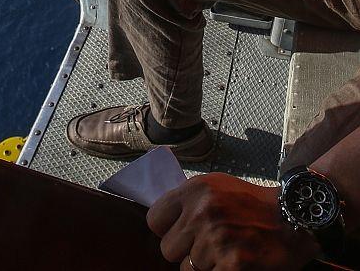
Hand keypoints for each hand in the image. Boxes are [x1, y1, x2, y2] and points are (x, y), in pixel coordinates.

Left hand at [147, 173, 319, 270]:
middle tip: (206, 245)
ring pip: (187, 268)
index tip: (179, 232)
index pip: (154, 219)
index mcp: (194, 191)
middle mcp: (201, 213)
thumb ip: (188, 200)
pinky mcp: (232, 264)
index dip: (165, 229)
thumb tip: (164, 219)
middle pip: (167, 248)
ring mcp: (216, 240)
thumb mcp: (215, 186)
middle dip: (184, 251)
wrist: (293, 217)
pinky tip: (235, 261)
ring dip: (204, 265)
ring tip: (225, 251)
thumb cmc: (251, 202)